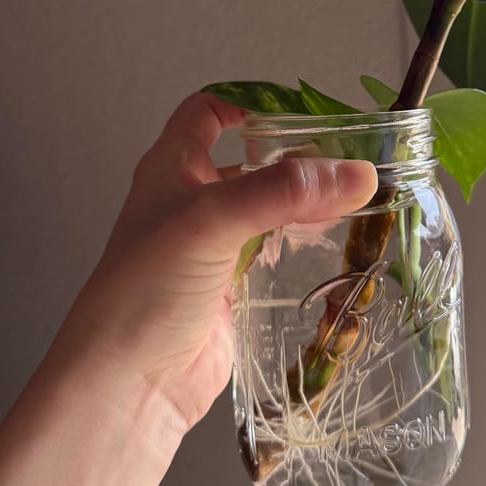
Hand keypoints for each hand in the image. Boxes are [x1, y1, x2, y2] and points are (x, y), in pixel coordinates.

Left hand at [51, 91, 377, 434]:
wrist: (128, 383)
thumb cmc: (145, 291)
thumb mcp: (213, 220)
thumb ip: (285, 192)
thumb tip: (356, 172)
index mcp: (172, 166)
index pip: (208, 110)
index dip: (249, 101)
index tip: (302, 109)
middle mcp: (190, 201)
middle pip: (251, 161)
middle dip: (296, 157)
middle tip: (349, 158)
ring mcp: (211, 248)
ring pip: (267, 210)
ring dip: (306, 204)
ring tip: (356, 200)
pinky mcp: (231, 291)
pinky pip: (274, 256)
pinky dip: (303, 247)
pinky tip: (333, 247)